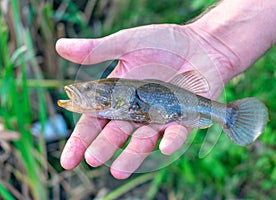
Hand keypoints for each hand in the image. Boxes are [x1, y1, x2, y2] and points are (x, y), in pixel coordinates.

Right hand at [56, 24, 232, 178]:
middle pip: (116, 134)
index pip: (94, 121)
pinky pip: (177, 133)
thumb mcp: (128, 43)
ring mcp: (160, 117)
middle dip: (104, 147)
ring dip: (132, 155)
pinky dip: (171, 140)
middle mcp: (137, 111)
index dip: (80, 140)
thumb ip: (97, 50)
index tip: (67, 160)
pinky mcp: (185, 118)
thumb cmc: (164, 42)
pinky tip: (164, 147)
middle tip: (92, 159)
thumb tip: (59, 47)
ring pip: (143, 140)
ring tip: (119, 171)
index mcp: (118, 95)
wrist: (201, 43)